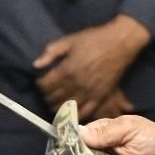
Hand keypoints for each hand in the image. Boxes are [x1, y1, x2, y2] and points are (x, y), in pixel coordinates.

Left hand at [33, 15, 149, 118]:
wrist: (119, 43)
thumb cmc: (93, 39)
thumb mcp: (69, 40)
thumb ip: (51, 52)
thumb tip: (35, 65)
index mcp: (67, 70)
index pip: (45, 85)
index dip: (40, 84)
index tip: (40, 82)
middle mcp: (76, 85)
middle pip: (54, 98)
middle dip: (47, 96)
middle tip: (47, 93)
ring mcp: (89, 93)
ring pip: (67, 107)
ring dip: (57, 107)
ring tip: (55, 103)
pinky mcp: (100, 97)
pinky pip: (85, 112)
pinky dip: (75, 115)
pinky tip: (70, 113)